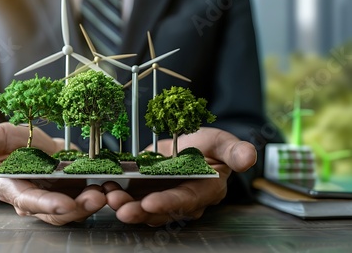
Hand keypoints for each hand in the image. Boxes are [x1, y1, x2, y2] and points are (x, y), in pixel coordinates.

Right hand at [0, 122, 105, 225]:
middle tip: (96, 198)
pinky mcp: (70, 196)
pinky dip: (97, 196)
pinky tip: (109, 188)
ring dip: (89, 205)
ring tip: (105, 193)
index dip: (46, 204)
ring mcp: (54, 200)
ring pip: (71, 211)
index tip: (65, 204)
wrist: (36, 144)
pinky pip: (84, 201)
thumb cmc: (14, 142)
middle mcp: (34, 200)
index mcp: (13, 187)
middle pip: (54, 212)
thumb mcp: (0, 137)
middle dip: (75, 208)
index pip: (28, 200)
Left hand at [102, 127, 256, 225]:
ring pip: (143, 208)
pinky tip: (105, 187)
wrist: (190, 146)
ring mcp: (162, 198)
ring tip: (109, 197)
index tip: (151, 203)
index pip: (186, 200)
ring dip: (124, 205)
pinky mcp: (146, 192)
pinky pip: (131, 198)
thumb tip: (248, 157)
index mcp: (204, 190)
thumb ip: (233, 149)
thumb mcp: (220, 141)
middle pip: (160, 210)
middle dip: (139, 211)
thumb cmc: (208, 146)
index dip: (169, 203)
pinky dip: (117, 194)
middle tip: (121, 208)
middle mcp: (182, 201)